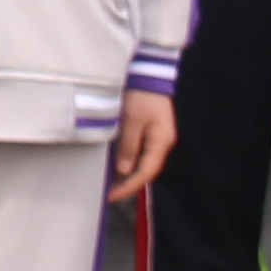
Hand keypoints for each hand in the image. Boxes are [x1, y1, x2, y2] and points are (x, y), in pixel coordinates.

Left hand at [107, 88, 175, 204]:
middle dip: (128, 184)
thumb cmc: (141, 95)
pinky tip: (117, 166)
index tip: (112, 196)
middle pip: (146, 170)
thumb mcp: (131, 120)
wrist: (149, 74)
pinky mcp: (151, 131)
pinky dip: (129, 161)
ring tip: (110, 185)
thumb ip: (128, 145)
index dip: (129, 186)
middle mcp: (162, 142)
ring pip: (143, 162)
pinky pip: (141, 152)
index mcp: (161, 142)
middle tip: (109, 195)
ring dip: (128, 174)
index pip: (145, 172)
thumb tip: (124, 170)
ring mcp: (157, 137)